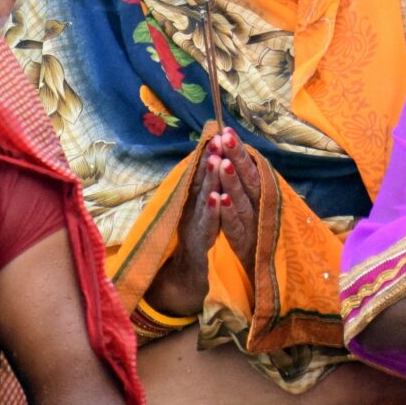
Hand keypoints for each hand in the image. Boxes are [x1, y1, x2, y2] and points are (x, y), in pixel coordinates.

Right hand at [152, 128, 257, 318]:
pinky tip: (217, 197)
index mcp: (195, 198)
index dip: (210, 152)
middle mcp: (193, 207)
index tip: (218, 132)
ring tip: (216, 160)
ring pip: (204, 198)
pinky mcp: (199, 241)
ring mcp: (195, 223)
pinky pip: (208, 224)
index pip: (203, 172)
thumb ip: (204, 186)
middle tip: (216, 139)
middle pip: (202, 180)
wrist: (187, 272)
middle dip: (209, 159)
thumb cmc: (197, 234)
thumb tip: (214, 157)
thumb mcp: (201, 208)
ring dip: (209, 179)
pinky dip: (212, 210)